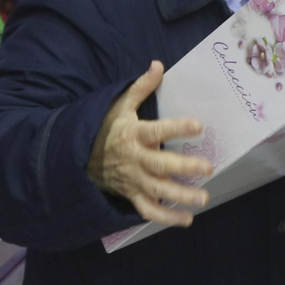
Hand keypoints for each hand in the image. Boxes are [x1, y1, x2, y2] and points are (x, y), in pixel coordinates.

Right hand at [87, 61, 211, 227]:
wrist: (77, 158)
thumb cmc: (106, 129)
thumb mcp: (119, 105)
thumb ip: (141, 88)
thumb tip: (158, 64)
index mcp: (133, 135)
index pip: (157, 130)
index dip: (177, 128)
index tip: (198, 125)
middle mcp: (135, 159)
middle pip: (161, 166)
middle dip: (184, 168)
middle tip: (207, 168)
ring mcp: (133, 180)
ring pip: (157, 191)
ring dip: (180, 196)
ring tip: (203, 199)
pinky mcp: (131, 195)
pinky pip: (148, 210)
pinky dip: (166, 218)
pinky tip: (187, 219)